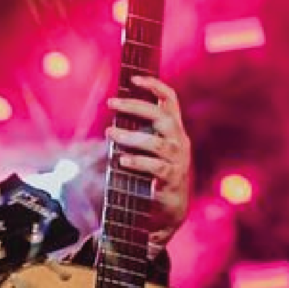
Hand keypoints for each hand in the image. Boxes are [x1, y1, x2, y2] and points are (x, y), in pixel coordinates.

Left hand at [105, 75, 192, 248]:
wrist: (169, 209)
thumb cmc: (153, 173)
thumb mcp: (149, 147)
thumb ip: (138, 129)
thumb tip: (114, 108)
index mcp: (174, 130)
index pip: (170, 100)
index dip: (155, 86)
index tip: (135, 78)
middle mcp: (179, 142)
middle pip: (162, 117)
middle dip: (136, 106)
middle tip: (112, 102)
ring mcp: (178, 161)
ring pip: (157, 143)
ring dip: (131, 136)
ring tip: (109, 133)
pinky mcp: (171, 180)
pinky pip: (156, 168)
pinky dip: (138, 162)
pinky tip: (121, 160)